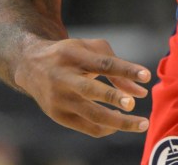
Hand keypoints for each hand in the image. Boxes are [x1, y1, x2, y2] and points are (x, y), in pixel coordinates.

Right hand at [14, 37, 151, 136]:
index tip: (146, 75)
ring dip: (119, 122)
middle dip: (113, 97)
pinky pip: (88, 127)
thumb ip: (117, 66)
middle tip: (133, 103)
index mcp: (74, 55)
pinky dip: (108, 128)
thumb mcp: (90, 49)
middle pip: (91, 90)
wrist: (31, 66)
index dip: (125, 70)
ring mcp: (60, 99)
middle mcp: (64, 77)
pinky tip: (120, 124)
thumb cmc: (71, 54)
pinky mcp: (58, 116)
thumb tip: (140, 91)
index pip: (103, 63)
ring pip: (92, 115)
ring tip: (142, 123)